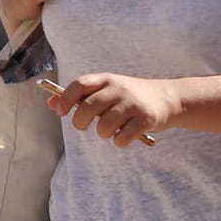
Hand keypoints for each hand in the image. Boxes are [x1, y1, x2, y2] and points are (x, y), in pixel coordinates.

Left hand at [47, 73, 181, 147]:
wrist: (169, 98)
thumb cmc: (131, 97)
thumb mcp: (108, 91)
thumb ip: (82, 97)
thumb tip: (51, 104)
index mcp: (107, 79)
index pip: (79, 84)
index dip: (65, 99)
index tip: (60, 112)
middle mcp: (119, 88)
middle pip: (87, 108)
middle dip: (80, 123)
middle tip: (83, 126)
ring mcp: (133, 103)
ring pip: (103, 127)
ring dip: (104, 134)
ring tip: (112, 129)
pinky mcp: (146, 118)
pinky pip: (121, 139)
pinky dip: (120, 142)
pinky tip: (126, 134)